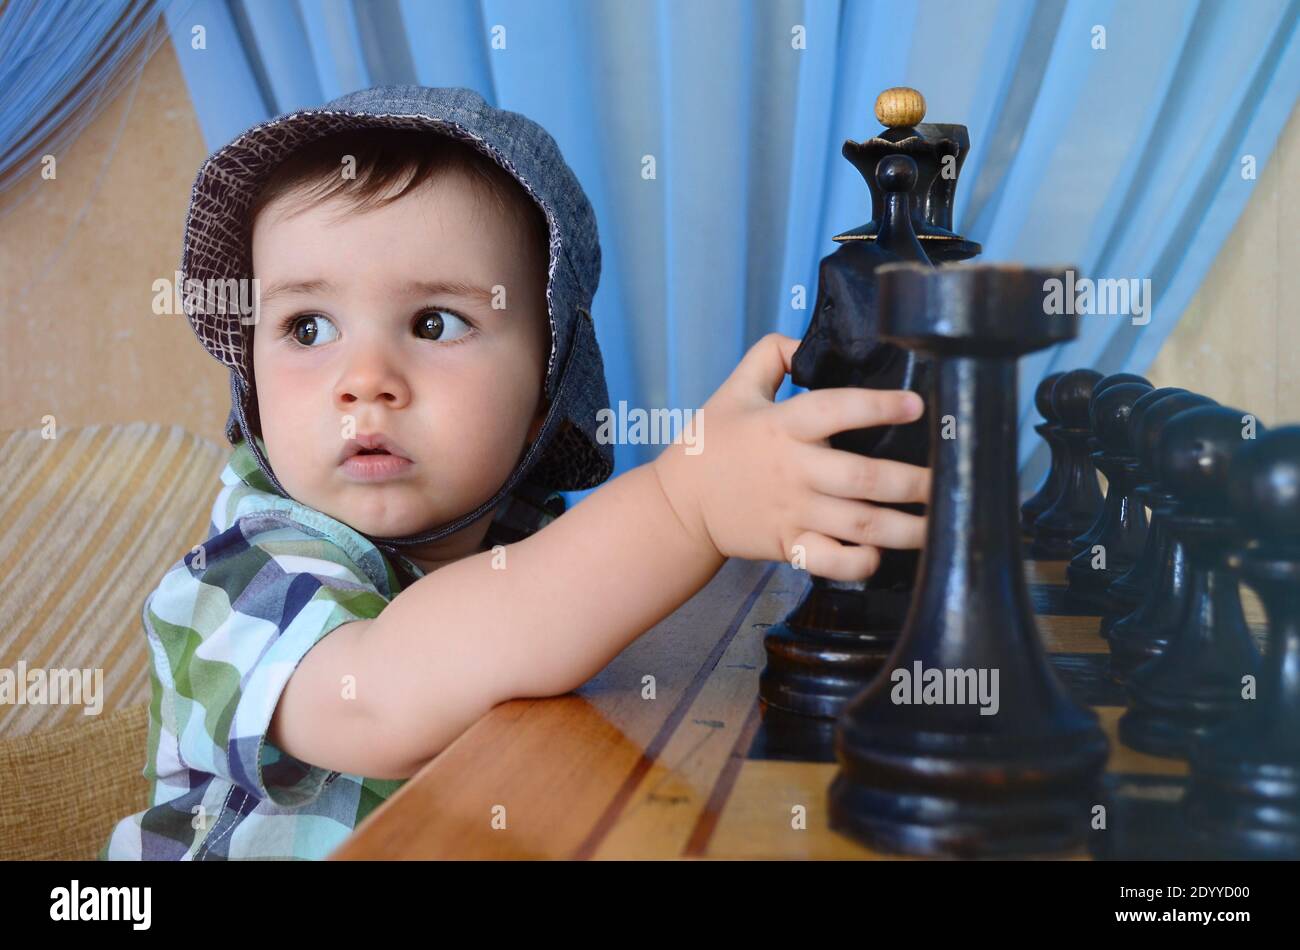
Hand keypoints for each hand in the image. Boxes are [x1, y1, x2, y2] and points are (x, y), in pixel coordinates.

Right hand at [651, 333, 930, 580]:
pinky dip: (861, 562)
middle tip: (949, 479)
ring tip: (940, 524)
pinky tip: (884, 554)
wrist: (677, 506)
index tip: (917, 405)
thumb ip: (770, 354)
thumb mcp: (734, 389)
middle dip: (913, 482)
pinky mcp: (788, 546)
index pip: (835, 410)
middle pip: (863, 478)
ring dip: (906, 528)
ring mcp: (793, 512)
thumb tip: (807, 339)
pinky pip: (831, 561)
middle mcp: (794, 471)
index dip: (878, 406)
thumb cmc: (712, 446)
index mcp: (782, 426)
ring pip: (860, 525)